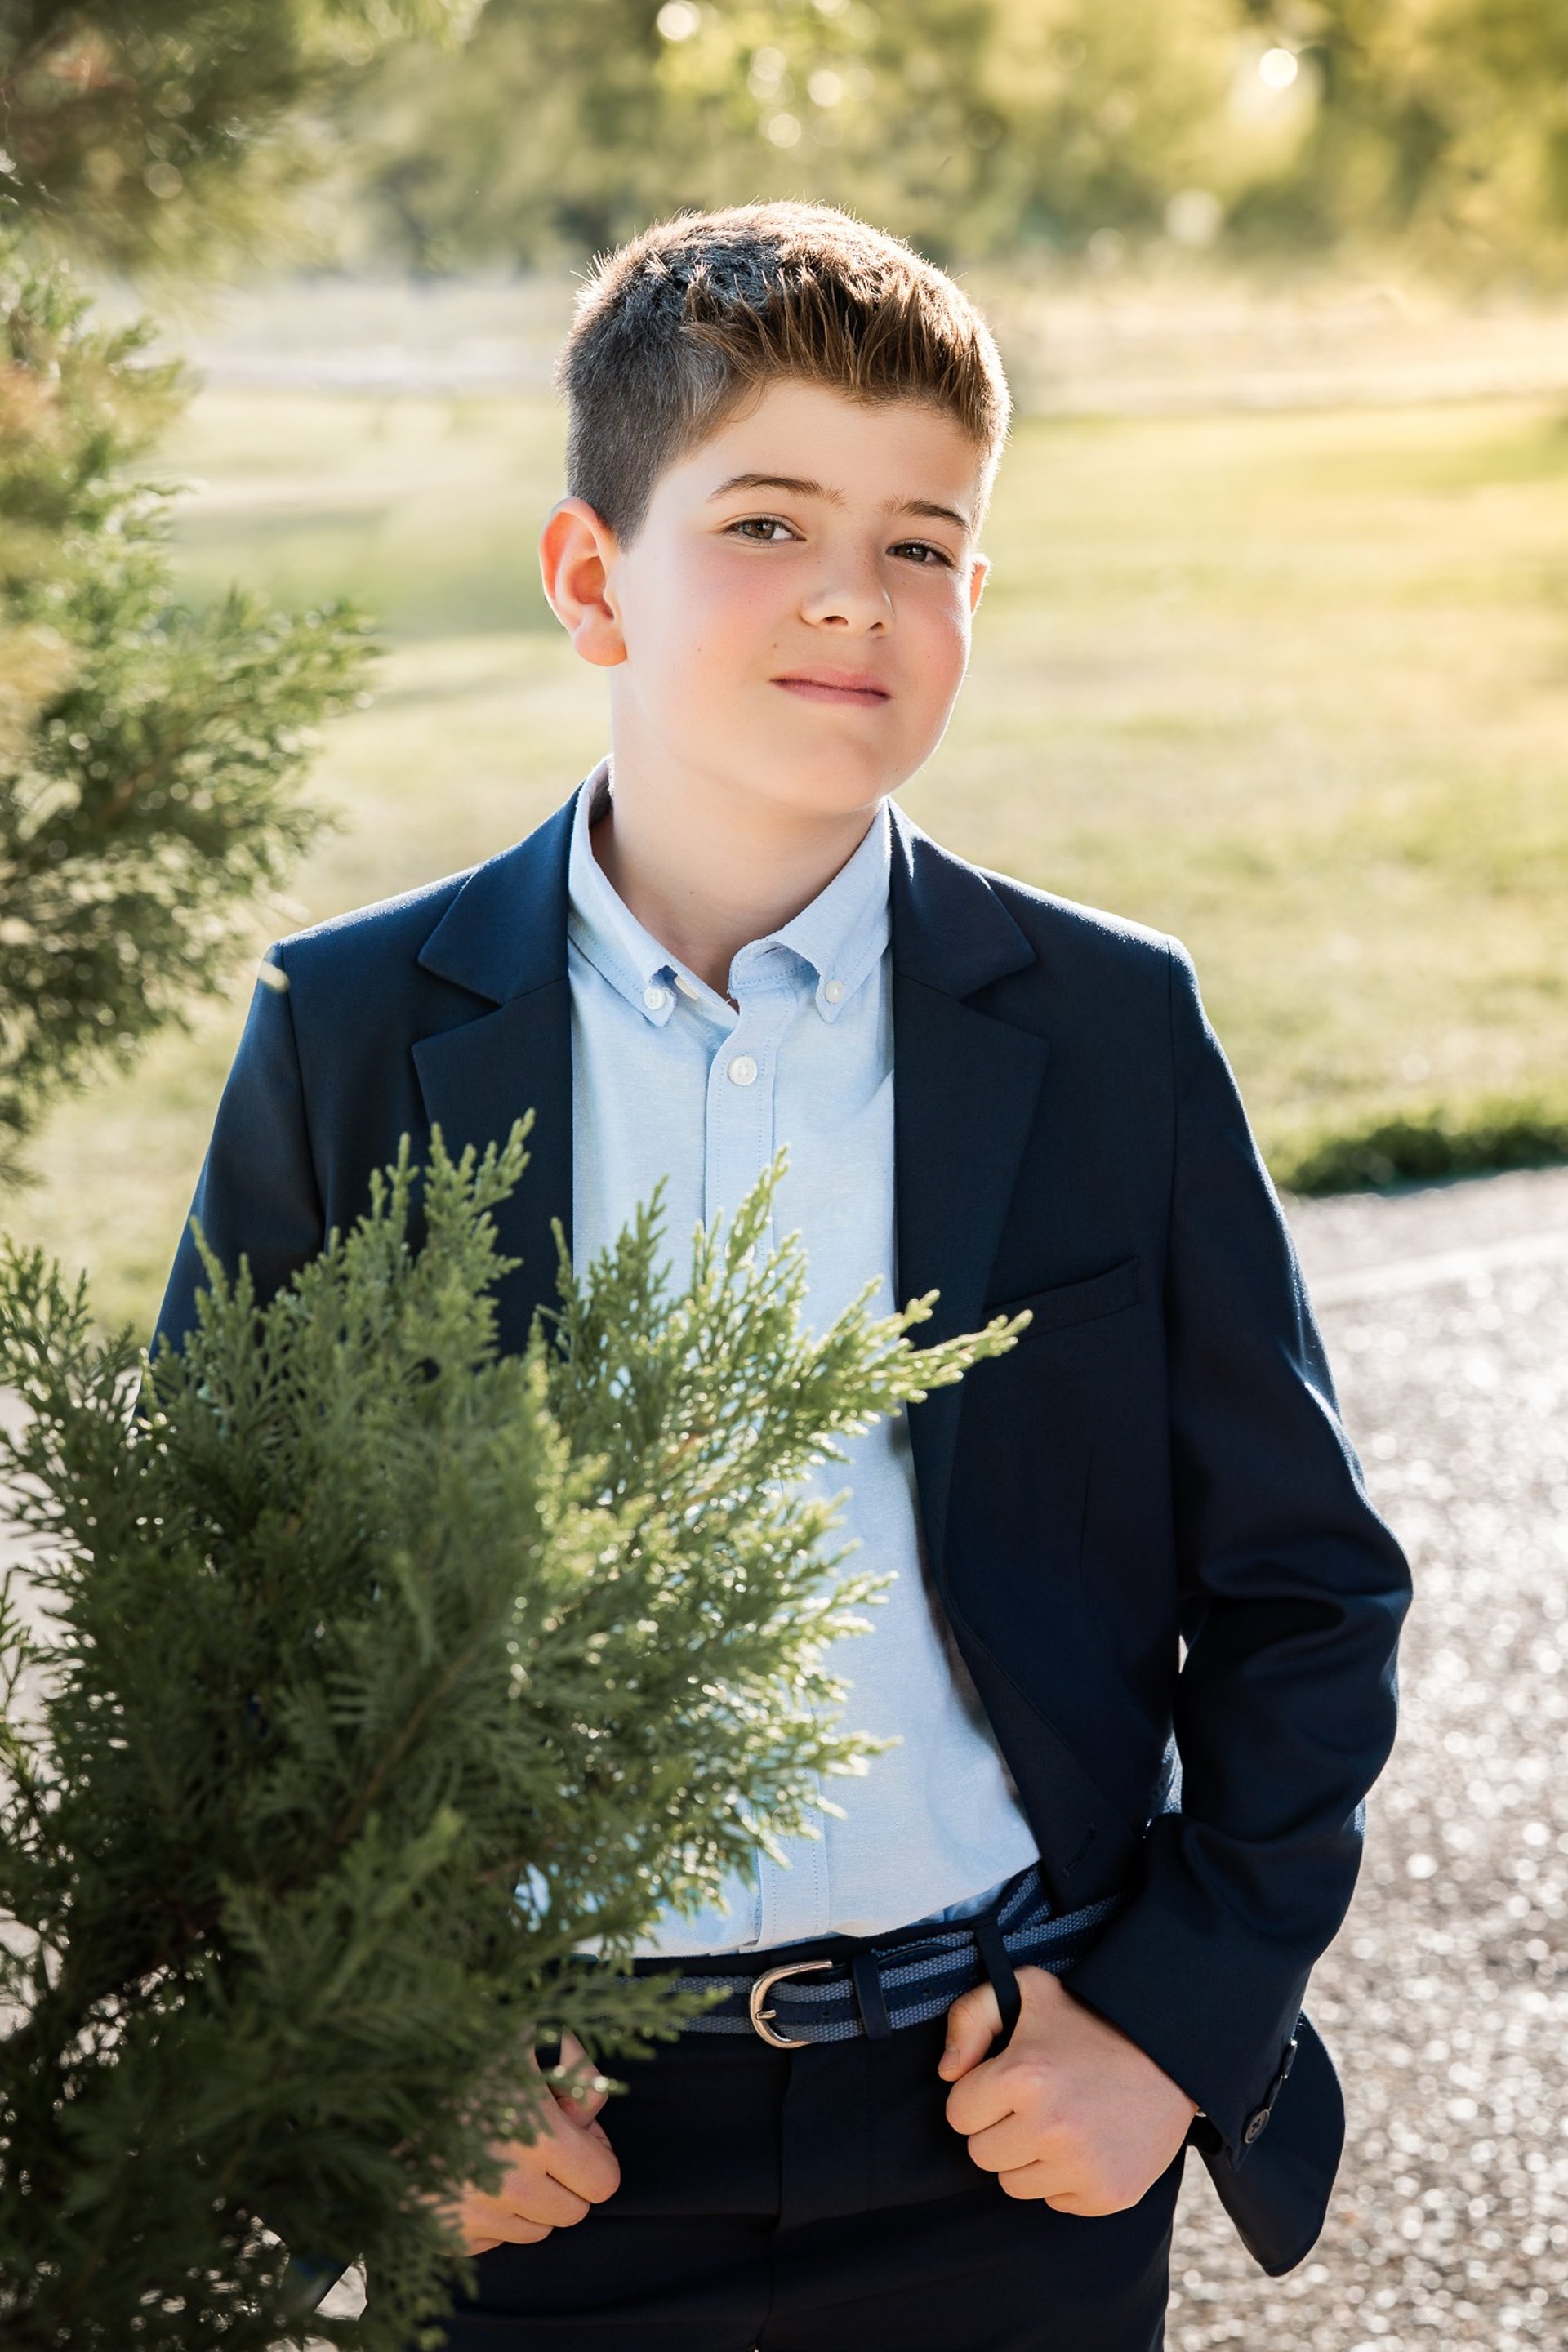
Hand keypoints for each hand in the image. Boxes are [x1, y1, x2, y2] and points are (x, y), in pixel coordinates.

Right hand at [447, 2033, 620, 2254]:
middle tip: (539, 2139)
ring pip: (532, 2231)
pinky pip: (489, 2241)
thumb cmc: (460, 2047)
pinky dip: (490, 2215)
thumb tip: (588, 2115)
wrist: (376, 2074)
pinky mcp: (437, 2230)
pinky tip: (469, 2169)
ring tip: (499, 2148)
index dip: (595, 2153)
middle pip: (570, 2213)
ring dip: (528, 2199)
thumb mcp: (530, 2034)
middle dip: (565, 2179)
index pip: (603, 2182)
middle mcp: (508, 2188)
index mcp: (540, 2139)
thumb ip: (578, 2068)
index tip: (574, 2131)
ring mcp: (470, 2215)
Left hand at [939, 1967, 1196, 2215]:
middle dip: (999, 2128)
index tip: (1005, 2083)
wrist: (1170, 2054)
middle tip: (1034, 2103)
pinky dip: (1064, 2179)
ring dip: (1028, 2157)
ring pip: (1014, 2184)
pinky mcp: (1107, 2194)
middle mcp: (1051, 2126)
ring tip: (1060, 2121)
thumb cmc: (1090, 2021)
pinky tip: (1086, 2143)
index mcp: (1024, 2075)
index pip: (958, 2114)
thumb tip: (947, 2072)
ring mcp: (1081, 2166)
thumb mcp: (1027, 1990)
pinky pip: (1055, 2202)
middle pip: (981, 2154)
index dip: (978, 2096)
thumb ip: (970, 2016)